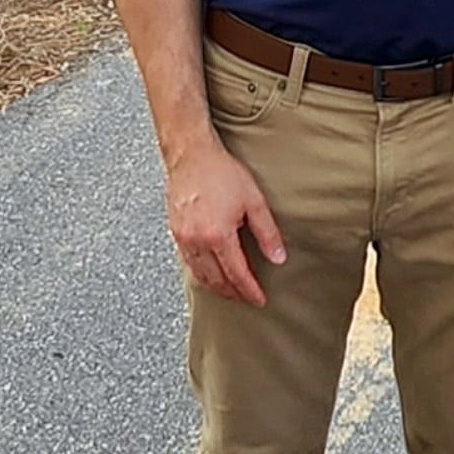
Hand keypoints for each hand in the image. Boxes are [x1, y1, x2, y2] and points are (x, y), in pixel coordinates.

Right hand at [166, 137, 286, 305]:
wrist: (191, 153)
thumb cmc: (221, 171)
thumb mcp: (254, 200)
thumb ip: (267, 233)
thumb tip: (278, 257)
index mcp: (218, 235)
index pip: (237, 274)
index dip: (249, 290)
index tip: (259, 299)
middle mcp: (197, 241)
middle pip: (216, 280)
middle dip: (233, 293)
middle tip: (246, 298)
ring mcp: (183, 237)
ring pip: (199, 275)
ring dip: (216, 287)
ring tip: (230, 290)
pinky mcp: (174, 231)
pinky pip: (188, 262)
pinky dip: (200, 273)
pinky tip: (209, 272)